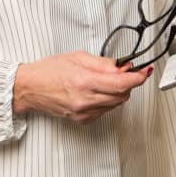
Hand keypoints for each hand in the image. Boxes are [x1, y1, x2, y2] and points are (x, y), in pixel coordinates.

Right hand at [13, 51, 151, 123]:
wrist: (30, 88)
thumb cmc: (49, 71)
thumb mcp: (78, 57)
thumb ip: (103, 63)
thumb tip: (123, 67)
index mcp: (84, 81)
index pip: (121, 84)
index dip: (138, 78)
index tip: (145, 72)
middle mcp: (85, 100)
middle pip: (122, 95)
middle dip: (128, 83)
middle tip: (123, 71)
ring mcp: (84, 113)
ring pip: (116, 103)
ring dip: (117, 91)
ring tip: (104, 80)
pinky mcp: (83, 120)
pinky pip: (105, 110)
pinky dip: (106, 100)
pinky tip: (95, 91)